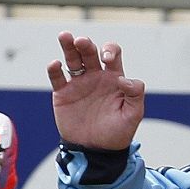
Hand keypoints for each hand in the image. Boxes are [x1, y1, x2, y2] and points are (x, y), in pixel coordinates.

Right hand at [47, 32, 144, 150]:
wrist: (97, 151)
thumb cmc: (117, 134)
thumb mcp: (132, 116)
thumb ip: (135, 95)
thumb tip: (125, 79)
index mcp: (113, 78)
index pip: (112, 54)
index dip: (109, 51)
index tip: (106, 59)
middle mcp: (95, 76)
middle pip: (89, 52)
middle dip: (85, 44)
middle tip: (82, 42)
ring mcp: (78, 84)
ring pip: (72, 58)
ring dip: (68, 46)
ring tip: (65, 36)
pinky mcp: (63, 93)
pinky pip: (57, 77)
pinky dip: (54, 69)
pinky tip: (55, 64)